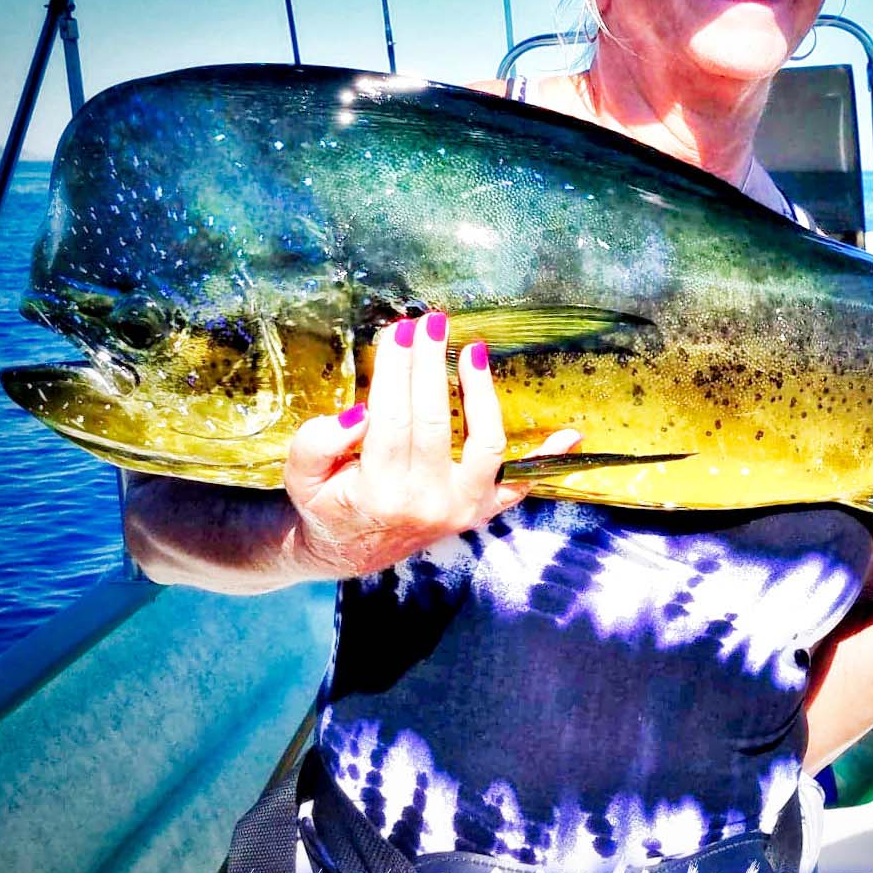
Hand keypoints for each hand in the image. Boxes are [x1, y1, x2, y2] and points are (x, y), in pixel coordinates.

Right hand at [280, 310, 579, 579]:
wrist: (350, 550)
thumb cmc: (326, 501)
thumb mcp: (301, 474)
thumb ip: (319, 441)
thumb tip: (360, 412)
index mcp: (380, 492)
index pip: (391, 418)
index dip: (396, 371)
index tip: (399, 331)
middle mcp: (428, 502)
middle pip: (435, 422)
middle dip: (432, 365)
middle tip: (431, 323)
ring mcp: (462, 508)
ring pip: (485, 445)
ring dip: (483, 394)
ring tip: (474, 350)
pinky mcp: (482, 509)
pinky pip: (520, 484)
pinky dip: (547, 460)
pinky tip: (571, 433)